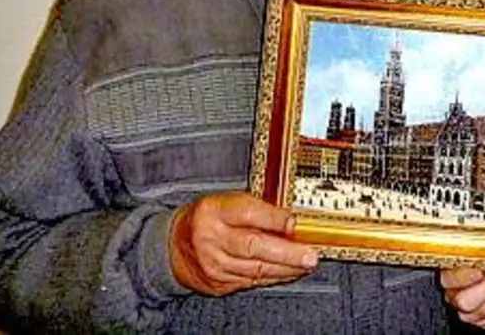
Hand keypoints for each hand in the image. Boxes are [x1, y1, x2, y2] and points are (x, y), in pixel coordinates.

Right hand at [167, 191, 318, 296]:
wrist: (174, 246)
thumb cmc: (207, 219)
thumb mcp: (225, 202)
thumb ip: (255, 208)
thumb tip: (291, 219)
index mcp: (214, 211)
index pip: (248, 213)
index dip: (275, 219)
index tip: (296, 223)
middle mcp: (212, 238)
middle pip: (254, 246)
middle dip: (287, 253)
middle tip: (310, 255)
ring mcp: (214, 264)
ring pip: (256, 268)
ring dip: (286, 268)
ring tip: (306, 263)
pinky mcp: (218, 283)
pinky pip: (252, 281)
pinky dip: (274, 277)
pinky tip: (289, 272)